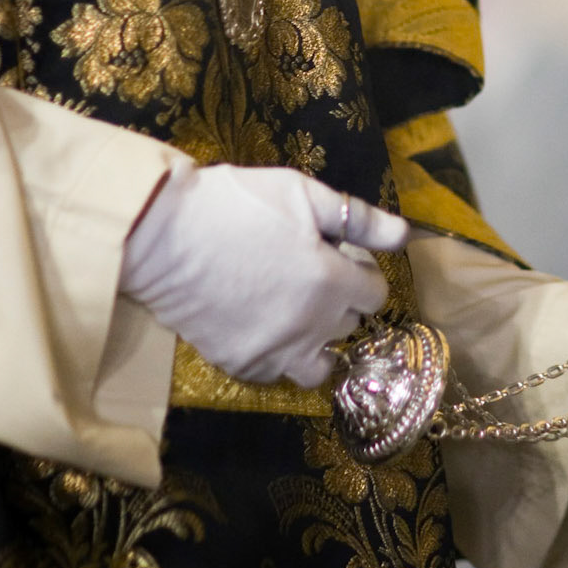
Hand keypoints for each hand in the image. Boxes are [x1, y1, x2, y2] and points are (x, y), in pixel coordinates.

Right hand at [121, 163, 406, 387]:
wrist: (162, 235)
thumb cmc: (236, 204)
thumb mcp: (303, 194)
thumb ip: (358, 218)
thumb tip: (404, 235)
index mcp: (332, 283)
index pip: (375, 294)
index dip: (360, 270)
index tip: (337, 255)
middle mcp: (311, 327)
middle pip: (349, 325)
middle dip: (340, 300)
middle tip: (308, 273)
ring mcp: (275, 351)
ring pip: (319, 364)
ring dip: (317, 341)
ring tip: (295, 313)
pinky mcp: (240, 364)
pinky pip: (276, 372)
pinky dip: (278, 354)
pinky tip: (261, 324)